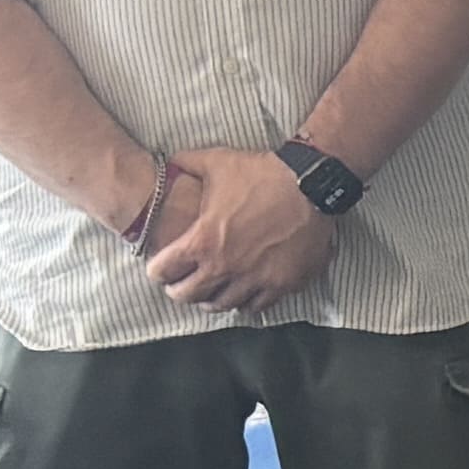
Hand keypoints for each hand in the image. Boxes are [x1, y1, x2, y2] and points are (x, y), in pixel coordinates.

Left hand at [144, 146, 334, 313]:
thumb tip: (169, 163)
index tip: (160, 268)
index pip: (162, 272)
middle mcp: (225, 267)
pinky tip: (244, 292)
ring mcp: (255, 279)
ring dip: (213, 298)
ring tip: (212, 291)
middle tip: (182, 283)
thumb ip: (187, 163)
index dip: (156, 270)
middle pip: (188, 295)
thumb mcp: (217, 162)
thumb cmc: (262, 174)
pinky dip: (247, 301)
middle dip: (180, 290)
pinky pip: (257, 306)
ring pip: (222, 305)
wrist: (312, 184)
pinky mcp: (283, 283)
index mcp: (202, 242)